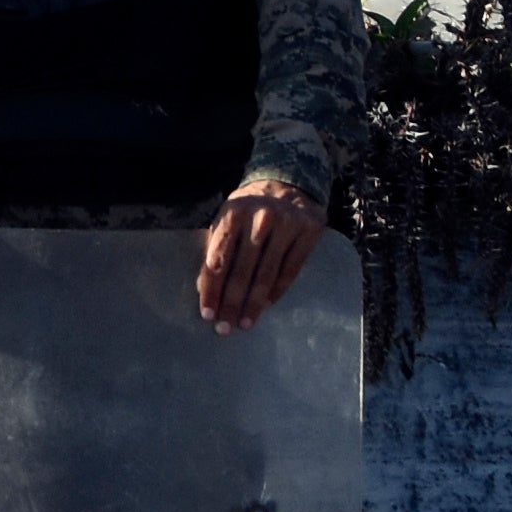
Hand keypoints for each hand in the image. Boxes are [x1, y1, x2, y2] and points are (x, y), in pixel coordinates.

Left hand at [197, 178, 326, 331]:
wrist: (288, 183)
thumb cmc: (249, 208)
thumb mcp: (228, 218)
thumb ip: (216, 247)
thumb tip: (203, 287)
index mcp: (233, 212)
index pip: (218, 260)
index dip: (211, 289)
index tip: (207, 314)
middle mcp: (259, 217)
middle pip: (241, 271)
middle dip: (231, 303)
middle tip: (224, 328)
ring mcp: (287, 224)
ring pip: (267, 275)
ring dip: (254, 304)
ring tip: (245, 323)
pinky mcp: (308, 231)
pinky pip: (290, 270)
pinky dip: (277, 291)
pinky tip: (266, 305)